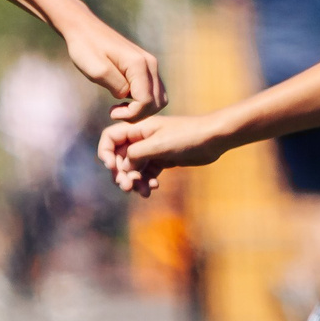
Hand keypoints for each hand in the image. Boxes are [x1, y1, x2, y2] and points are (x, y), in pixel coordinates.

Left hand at [60, 17, 165, 120]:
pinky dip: (143, 101)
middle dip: (138, 114)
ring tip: (120, 107)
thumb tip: (127, 96)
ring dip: (142, 109)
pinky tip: (124, 99)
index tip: (111, 111)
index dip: (131, 114)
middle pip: (157, 102)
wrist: (84, 28)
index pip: (146, 101)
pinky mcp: (145, 66)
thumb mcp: (96, 71)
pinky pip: (154, 91)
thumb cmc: (85, 48)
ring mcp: (150, 64)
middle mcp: (150, 64)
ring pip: (159, 98)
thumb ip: (116, 86)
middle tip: (116, 111)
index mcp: (138, 64)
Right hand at [98, 113, 226, 196]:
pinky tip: (154, 187)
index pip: (110, 138)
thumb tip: (123, 168)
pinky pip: (147, 173)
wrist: (213, 139)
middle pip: (120, 157)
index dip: (105, 153)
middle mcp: (142, 138)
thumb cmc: (186, 136)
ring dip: (135, 181)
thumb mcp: (158, 145)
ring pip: (134, 168)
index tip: (111, 167)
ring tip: (143, 191)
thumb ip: (136, 155)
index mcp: (138, 129)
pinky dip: (147, 181)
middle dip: (121, 173)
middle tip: (127, 187)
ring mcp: (152, 149)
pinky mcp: (163, 159)